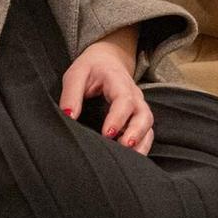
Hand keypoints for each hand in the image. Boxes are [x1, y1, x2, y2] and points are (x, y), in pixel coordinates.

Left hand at [59, 34, 152, 154]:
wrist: (106, 60)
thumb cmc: (91, 69)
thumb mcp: (76, 74)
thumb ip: (71, 94)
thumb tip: (69, 116)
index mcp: (119, 81)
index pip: (125, 100)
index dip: (118, 118)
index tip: (107, 133)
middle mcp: (134, 95)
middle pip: (144, 114)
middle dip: (136, 133)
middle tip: (123, 147)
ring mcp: (138, 106)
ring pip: (148, 125)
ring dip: (141, 142)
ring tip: (129, 157)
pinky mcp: (137, 116)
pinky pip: (147, 132)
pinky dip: (142, 145)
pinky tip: (131, 157)